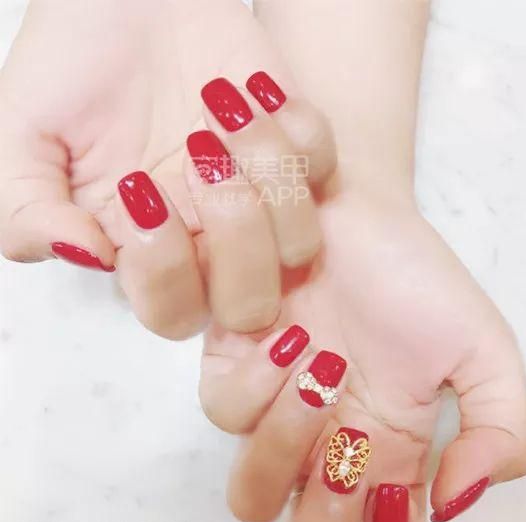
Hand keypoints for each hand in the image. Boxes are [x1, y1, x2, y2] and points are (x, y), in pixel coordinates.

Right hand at [0, 0, 333, 338]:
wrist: (126, 0)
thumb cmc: (72, 67)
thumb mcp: (19, 139)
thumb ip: (28, 212)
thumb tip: (86, 255)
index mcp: (146, 250)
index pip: (173, 314)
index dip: (165, 269)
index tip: (137, 185)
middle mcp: (209, 240)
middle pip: (252, 303)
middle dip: (234, 235)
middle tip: (197, 155)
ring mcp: (258, 200)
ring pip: (300, 244)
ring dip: (265, 172)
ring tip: (220, 106)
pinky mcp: (295, 152)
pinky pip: (324, 170)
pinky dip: (293, 127)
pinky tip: (251, 89)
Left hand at [199, 183, 525, 521]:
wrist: (357, 218)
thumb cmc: (417, 278)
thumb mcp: (483, 352)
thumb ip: (498, 431)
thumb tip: (452, 500)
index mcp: (388, 452)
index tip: (392, 510)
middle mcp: (327, 446)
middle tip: (352, 461)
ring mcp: (275, 413)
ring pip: (255, 494)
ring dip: (292, 445)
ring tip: (327, 373)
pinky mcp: (232, 370)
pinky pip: (224, 412)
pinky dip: (259, 386)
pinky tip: (293, 337)